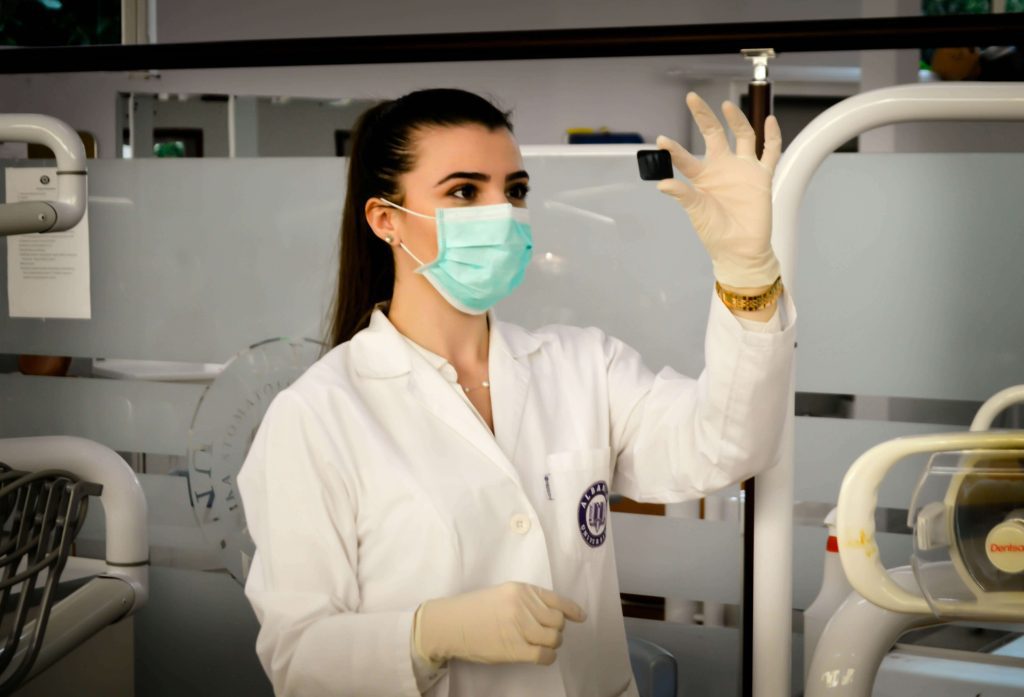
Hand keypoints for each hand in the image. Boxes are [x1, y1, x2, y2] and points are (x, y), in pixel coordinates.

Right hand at [414, 581, 586, 665]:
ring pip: (553, 638)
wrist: (450, 624)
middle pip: (557, 621)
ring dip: (551, 643)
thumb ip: (526, 600)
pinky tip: (540, 656)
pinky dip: (547, 657)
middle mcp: (523, 606)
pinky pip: (543, 655)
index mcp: (521, 589)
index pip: (556, 600)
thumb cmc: (474, 609)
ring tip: (541, 644)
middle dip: (556, 629)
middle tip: (546, 633)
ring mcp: (520, 627)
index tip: (580, 617)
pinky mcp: (514, 649)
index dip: (572, 610)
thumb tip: (551, 613)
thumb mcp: (503, 594)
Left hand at [655, 91, 782, 287]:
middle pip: (714, 134)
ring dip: (736, 120)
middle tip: (692, 98)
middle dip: (704, 116)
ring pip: (742, 136)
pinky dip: (772, 136)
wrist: (741, 249)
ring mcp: (743, 169)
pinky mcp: (762, 176)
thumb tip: (662, 184)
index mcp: (702, 177)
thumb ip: (683, 195)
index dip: (674, 149)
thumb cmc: (716, 233)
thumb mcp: (696, 212)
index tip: (661, 140)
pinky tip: (769, 119)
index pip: (685, 158)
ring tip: (726, 106)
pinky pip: (770, 152)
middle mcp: (722, 168)